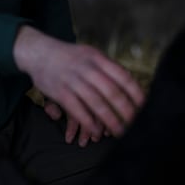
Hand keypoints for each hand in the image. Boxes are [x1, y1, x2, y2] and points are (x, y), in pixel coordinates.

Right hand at [14, 25, 144, 140]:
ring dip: (110, 120)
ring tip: (121, 132)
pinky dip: (89, 122)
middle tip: (137, 125)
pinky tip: (97, 131)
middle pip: (112, 92)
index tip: (146, 107)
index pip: (123, 76)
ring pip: (96, 102)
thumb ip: (108, 68)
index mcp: (98, 58)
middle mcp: (87, 68)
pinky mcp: (60, 91)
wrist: (38, 51)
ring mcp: (73, 79)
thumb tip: (131, 84)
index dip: (136, 93)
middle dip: (126, 111)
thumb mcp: (90, 54)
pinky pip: (77, 109)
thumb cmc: (69, 57)